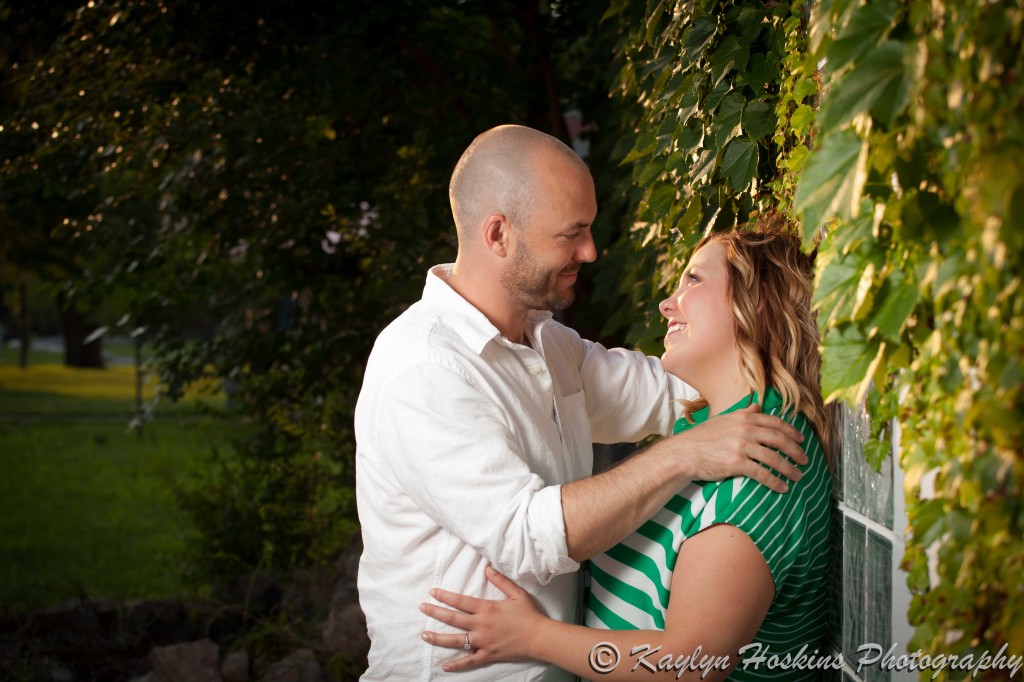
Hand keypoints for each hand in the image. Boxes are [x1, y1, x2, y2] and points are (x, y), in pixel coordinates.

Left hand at [420, 566, 545, 671]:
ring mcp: (482, 641)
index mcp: (486, 609)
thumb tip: (487, 569)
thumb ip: (500, 581)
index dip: (445, 596)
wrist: (539, 637)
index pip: (460, 601)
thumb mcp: (516, 593)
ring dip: (438, 638)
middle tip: (422, 608)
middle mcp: (481, 625)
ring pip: (456, 640)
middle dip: (435, 613)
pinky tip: (444, 666)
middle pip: (453, 619)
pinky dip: (456, 665)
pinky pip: (469, 661)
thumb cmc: (529, 614)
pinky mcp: (487, 654)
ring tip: (424, 635)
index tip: (432, 592)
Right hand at [668, 403, 807, 492]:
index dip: (791, 432)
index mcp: (743, 417)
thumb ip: (743, 413)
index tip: (801, 440)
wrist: (684, 453)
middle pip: (779, 440)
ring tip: (797, 476)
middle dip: (796, 451)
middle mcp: (745, 429)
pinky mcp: (737, 463)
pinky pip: (762, 473)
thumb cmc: (701, 437)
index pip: (775, 423)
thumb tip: (757, 405)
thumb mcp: (723, 419)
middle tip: (805, 460)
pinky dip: (775, 482)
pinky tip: (782, 487)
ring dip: (789, 469)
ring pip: (774, 458)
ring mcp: (741, 446)